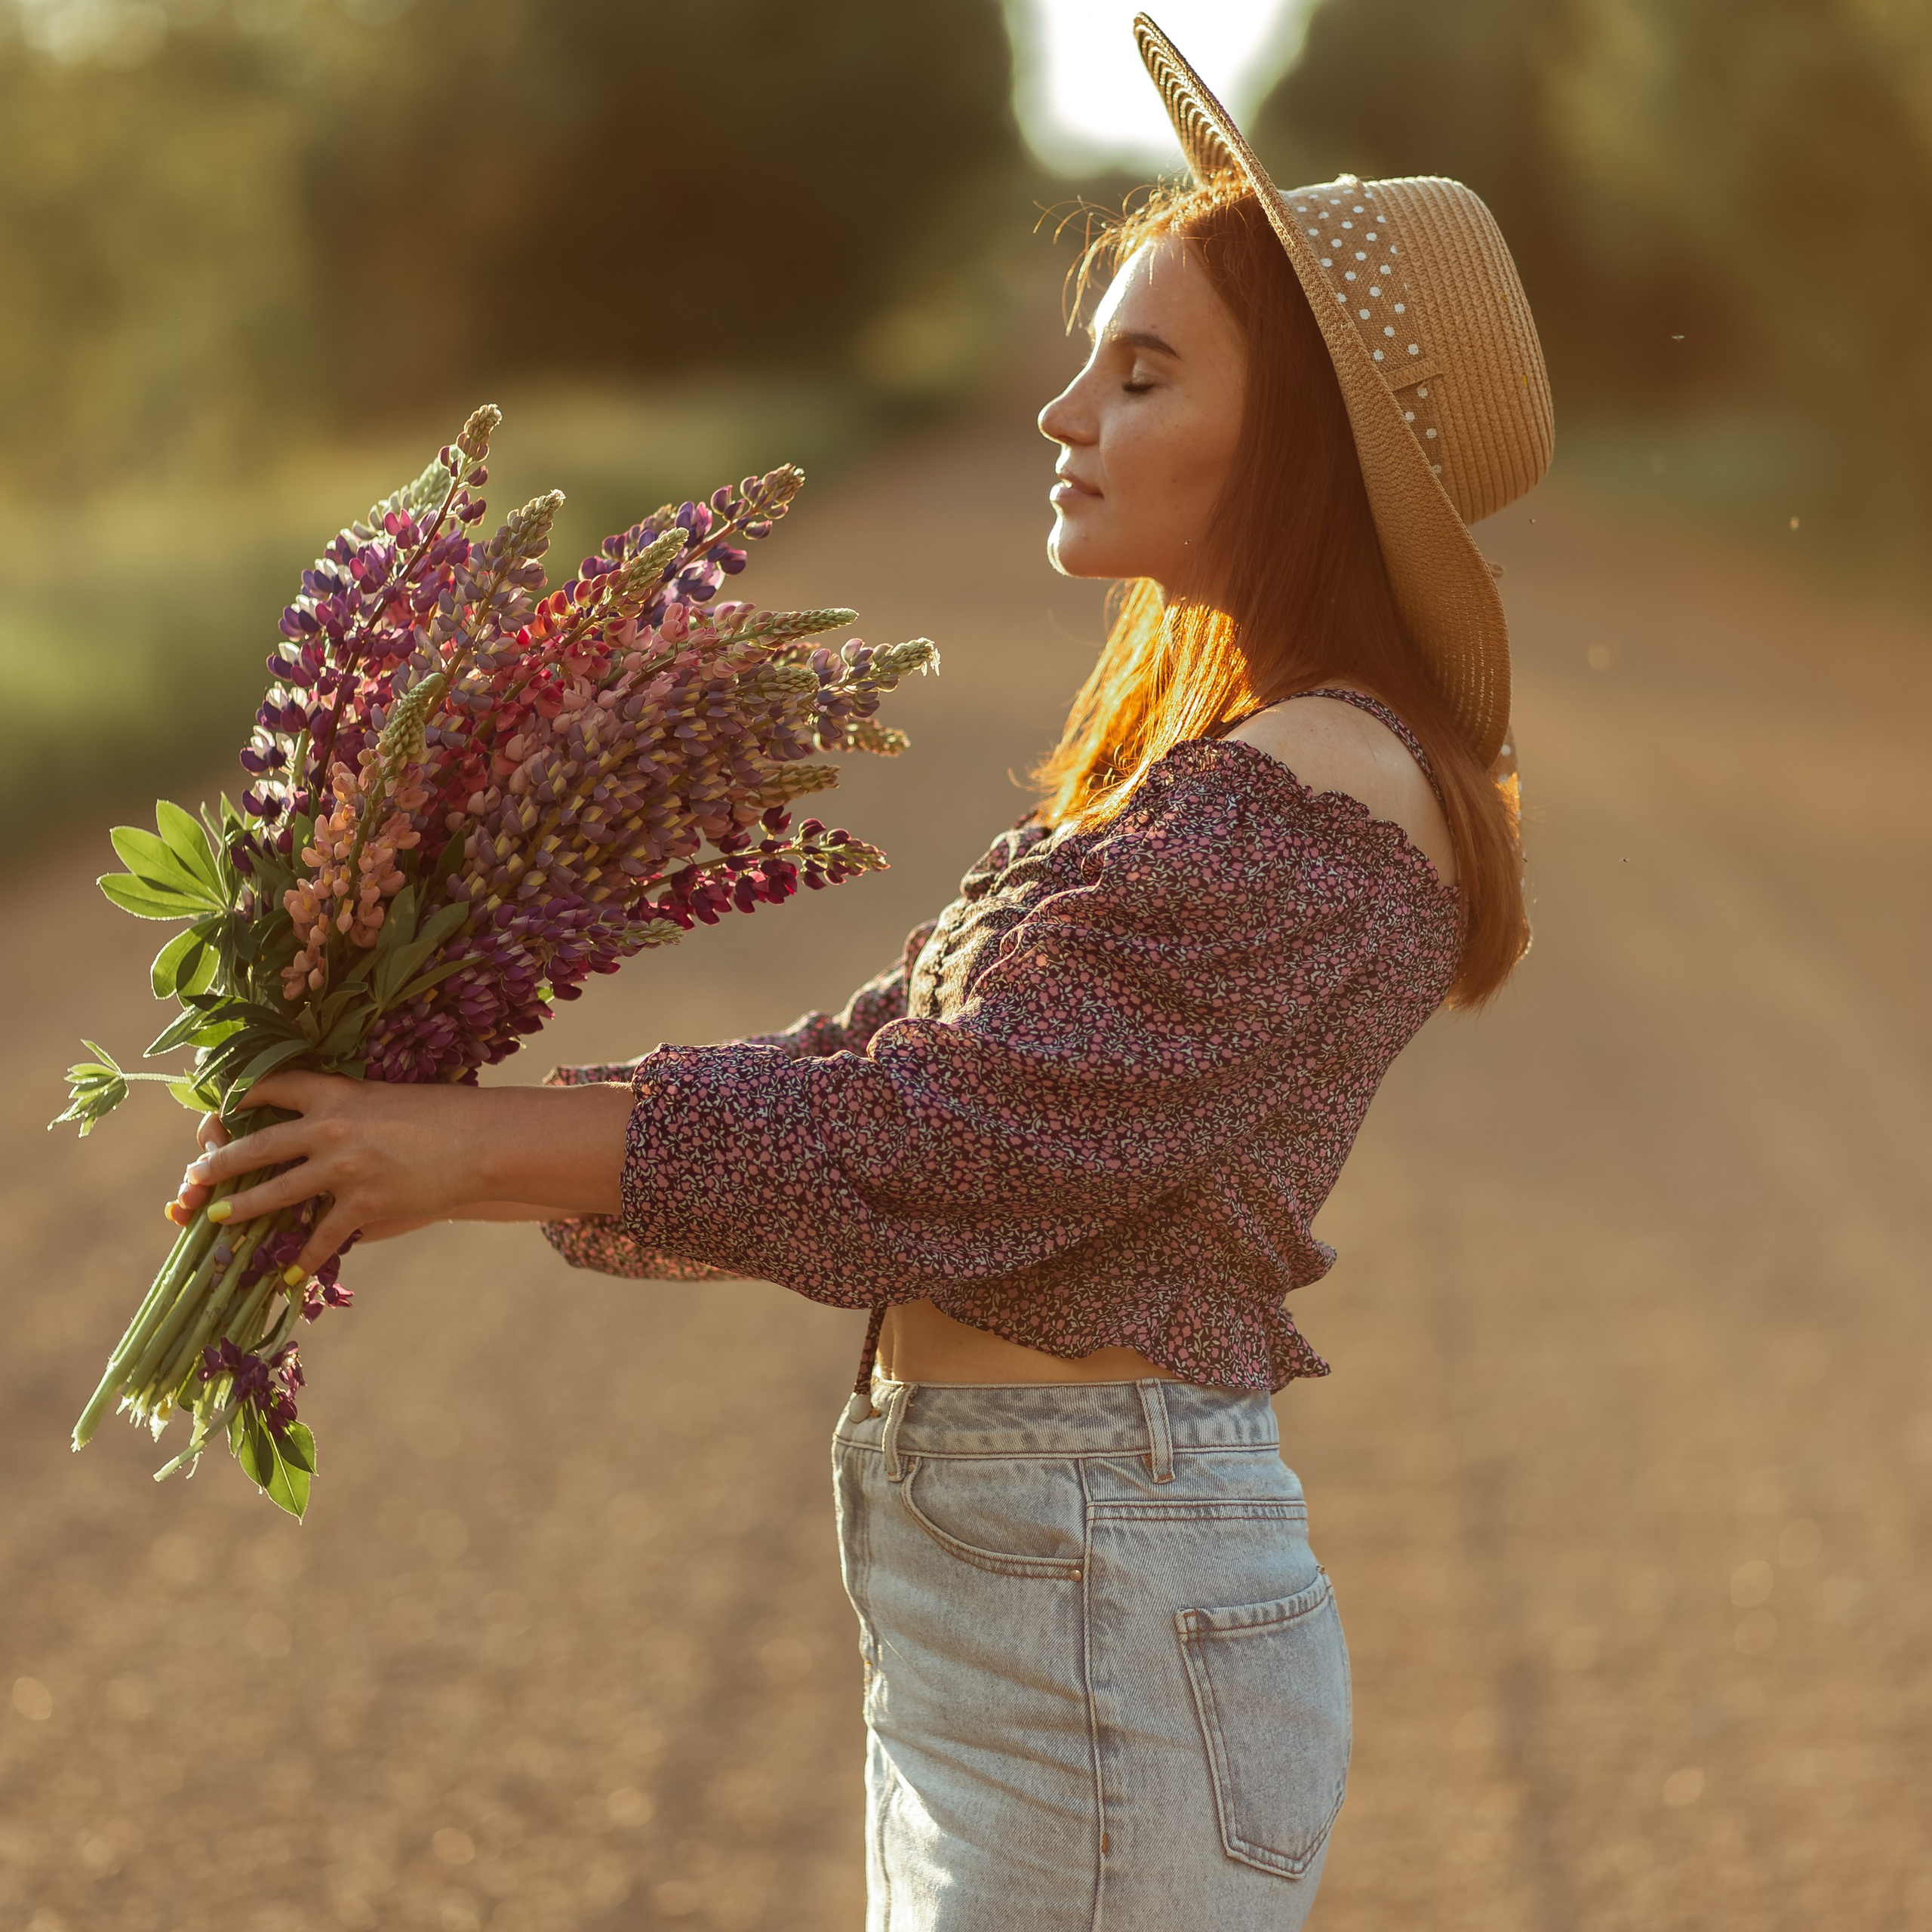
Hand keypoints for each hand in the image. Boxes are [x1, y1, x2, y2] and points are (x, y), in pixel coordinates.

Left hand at [177, 1073, 631, 1273]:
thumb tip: (324, 1142)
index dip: (243, 1096)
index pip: (275, 1087)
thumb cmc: (448, 1115)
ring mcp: (344, 1169)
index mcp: (338, 1093)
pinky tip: (288, 1273)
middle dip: (220, 1162)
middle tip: (196, 1176)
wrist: (484, 1142)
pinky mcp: (363, 1204)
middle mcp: (330, 1129)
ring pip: (275, 1192)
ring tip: (217, 1218)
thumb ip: (355, 1117)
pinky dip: (304, 1258)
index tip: (225, 1106)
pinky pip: (321, 1236)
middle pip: (257, 1146)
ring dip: (240, 1209)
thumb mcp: (392, 1100)